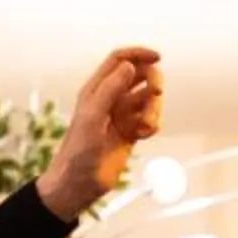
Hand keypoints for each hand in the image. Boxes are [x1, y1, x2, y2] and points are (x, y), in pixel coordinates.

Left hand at [35, 47, 165, 218]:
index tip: (159, 58)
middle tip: (156, 93)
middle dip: (153, 81)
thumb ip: (110, 89)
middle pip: (140, 76)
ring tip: (146, 126)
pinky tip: (143, 137)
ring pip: (149, 99)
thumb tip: (130, 65)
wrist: (78, 184)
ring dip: (154, 108)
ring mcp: (121, 116)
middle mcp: (110, 99)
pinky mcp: (131, 133)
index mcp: (96, 89)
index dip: (139, 53)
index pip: (120, 59)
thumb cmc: (79, 150)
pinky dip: (152, 125)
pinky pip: (151, 120)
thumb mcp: (93, 116)